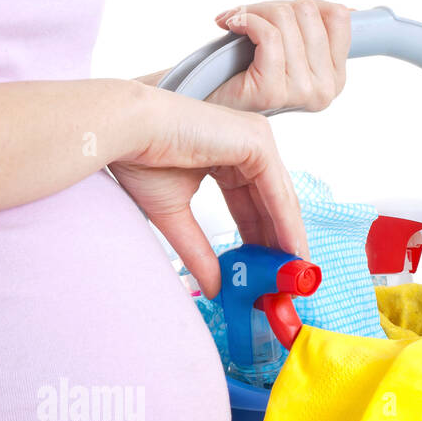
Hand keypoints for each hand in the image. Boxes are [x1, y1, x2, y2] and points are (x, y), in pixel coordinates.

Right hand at [109, 88, 308, 297]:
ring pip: (280, 197)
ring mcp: (254, 139)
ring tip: (293, 272)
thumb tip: (213, 288)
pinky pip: (277, 190)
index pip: (252, 203)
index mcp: (226, 156)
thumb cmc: (140, 161)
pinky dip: (285, 222)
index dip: (260, 239)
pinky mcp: (257, 141)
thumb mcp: (175, 217)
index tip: (265, 272)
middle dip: (279, 243)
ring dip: (287, 237)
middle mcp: (245, 145)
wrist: (129, 132)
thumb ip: (198, 252)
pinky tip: (290, 249)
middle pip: (271, 202)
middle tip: (285, 279)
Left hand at [206, 0, 350, 113]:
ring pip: (286, 20)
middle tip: (250, 16)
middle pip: (308, 13)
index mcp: (334, 78)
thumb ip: (315, 33)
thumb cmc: (243, 78)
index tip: (277, 13)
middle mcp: (323, 90)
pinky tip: (232, 25)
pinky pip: (268, 35)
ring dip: (254, 11)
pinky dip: (246, 20)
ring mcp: (301, 93)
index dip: (303, 5)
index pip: (337, 17)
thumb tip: (350, 11)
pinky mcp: (273, 92)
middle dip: (273, 6)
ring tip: (238, 20)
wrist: (210, 105)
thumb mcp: (290, 51)